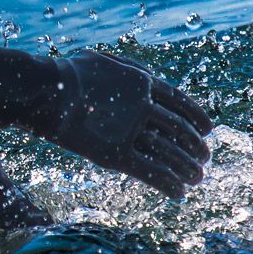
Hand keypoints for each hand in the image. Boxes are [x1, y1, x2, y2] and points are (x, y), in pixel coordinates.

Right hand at [40, 51, 214, 198]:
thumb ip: (126, 67)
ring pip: (171, 154)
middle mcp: (144, 105)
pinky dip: (168, 184)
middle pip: (181, 130)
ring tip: (196, 180)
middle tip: (204, 158)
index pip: (181, 102)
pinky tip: (178, 193)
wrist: (44, 90)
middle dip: (197, 147)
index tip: (208, 129)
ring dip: (188, 169)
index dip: (198, 117)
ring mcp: (131, 130)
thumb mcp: (101, 60)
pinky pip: (151, 172)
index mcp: (142, 82)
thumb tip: (144, 74)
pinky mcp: (117, 153)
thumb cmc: (67, 74)